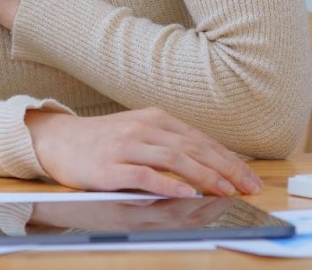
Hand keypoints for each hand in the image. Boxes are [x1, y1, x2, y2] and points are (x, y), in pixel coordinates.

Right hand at [24, 108, 262, 198]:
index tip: (250, 178)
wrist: (61, 140)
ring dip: (203, 175)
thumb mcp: (141, 133)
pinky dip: (167, 184)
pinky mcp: (110, 166)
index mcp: (156, 118)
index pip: (201, 140)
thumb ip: (171, 145)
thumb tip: (211, 165)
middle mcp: (144, 128)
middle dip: (225, 169)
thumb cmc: (105, 141)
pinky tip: (185, 192)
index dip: (228, 159)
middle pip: (192, 148)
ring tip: (225, 190)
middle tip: (248, 187)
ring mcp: (127, 146)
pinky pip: (144, 175)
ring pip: (173, 159)